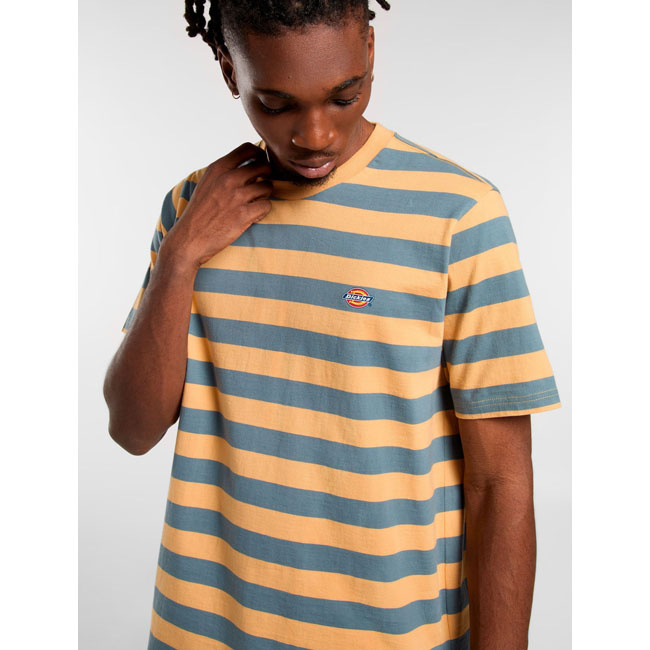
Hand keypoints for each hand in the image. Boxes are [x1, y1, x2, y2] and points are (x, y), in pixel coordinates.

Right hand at [159, 142, 272, 269]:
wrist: (190, 238)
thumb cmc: (200, 210)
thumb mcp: (208, 182)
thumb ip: (226, 171)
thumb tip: (251, 163)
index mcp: (219, 168)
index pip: (248, 148)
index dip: (259, 155)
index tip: (260, 164)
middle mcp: (228, 179)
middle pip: (263, 165)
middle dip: (266, 175)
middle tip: (259, 186)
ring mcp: (237, 196)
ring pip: (267, 186)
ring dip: (265, 194)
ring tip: (255, 202)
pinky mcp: (244, 215)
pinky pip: (267, 205)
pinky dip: (263, 210)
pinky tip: (254, 215)